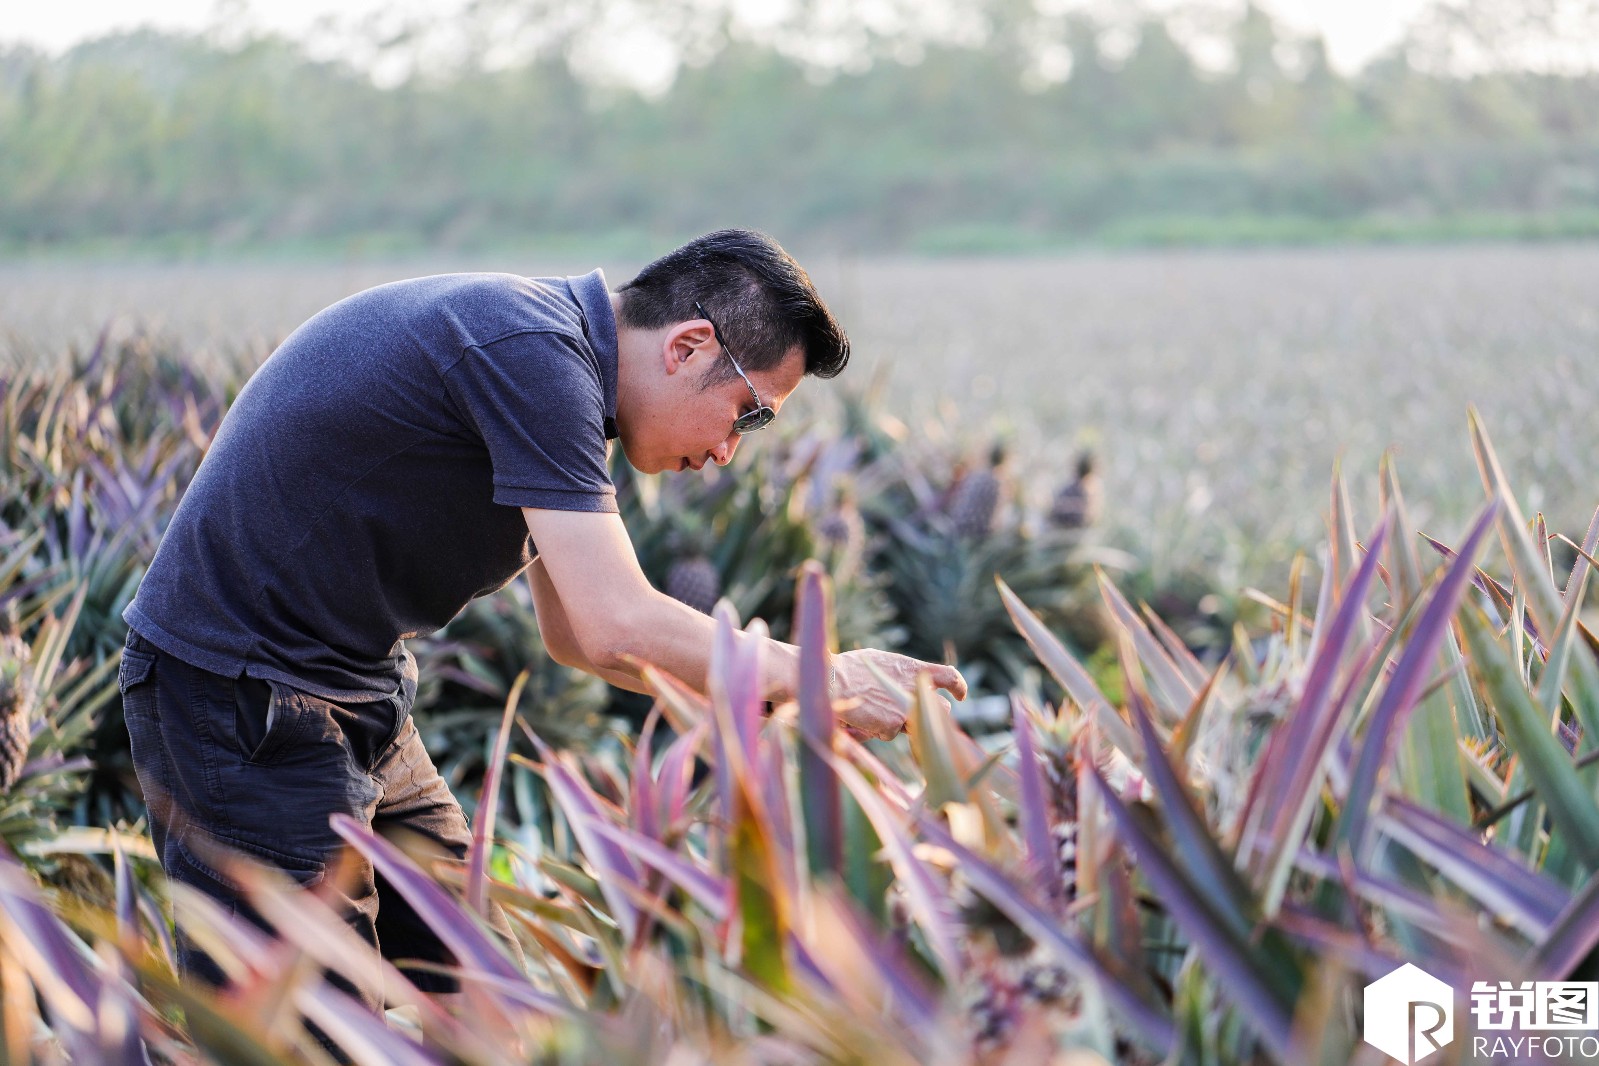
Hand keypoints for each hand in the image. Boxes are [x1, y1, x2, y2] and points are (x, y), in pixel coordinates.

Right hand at [830, 649, 967, 740]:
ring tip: (872, 710)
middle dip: (932, 716)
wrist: (831, 682)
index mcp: (912, 669)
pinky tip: (862, 718)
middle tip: (912, 716)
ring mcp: (906, 708)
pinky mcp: (893, 725)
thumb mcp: (881, 663)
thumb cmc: (849, 669)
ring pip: (913, 725)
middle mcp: (915, 689)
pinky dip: (877, 729)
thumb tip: (904, 683)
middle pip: (941, 709)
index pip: (949, 676)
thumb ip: (899, 675)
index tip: (960, 695)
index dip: (958, 686)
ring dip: (899, 723)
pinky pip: (890, 733)